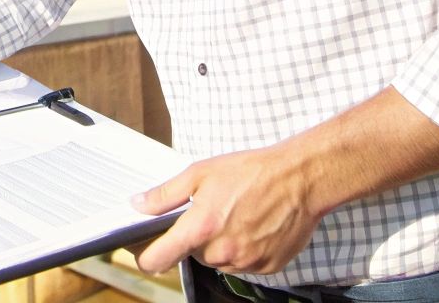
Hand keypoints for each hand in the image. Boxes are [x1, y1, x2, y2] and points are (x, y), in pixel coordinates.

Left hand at [128, 143, 321, 275]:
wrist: (300, 179)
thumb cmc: (252, 172)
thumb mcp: (200, 173)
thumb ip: (165, 195)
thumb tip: (138, 204)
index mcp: (201, 228)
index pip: (158, 259)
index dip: (146, 256)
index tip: (144, 251)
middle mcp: (222, 251)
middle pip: (192, 256)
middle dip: (195, 238)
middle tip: (212, 211)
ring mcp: (246, 262)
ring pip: (218, 261)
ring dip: (220, 245)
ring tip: (237, 216)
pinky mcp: (267, 267)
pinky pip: (244, 264)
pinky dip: (244, 250)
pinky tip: (254, 226)